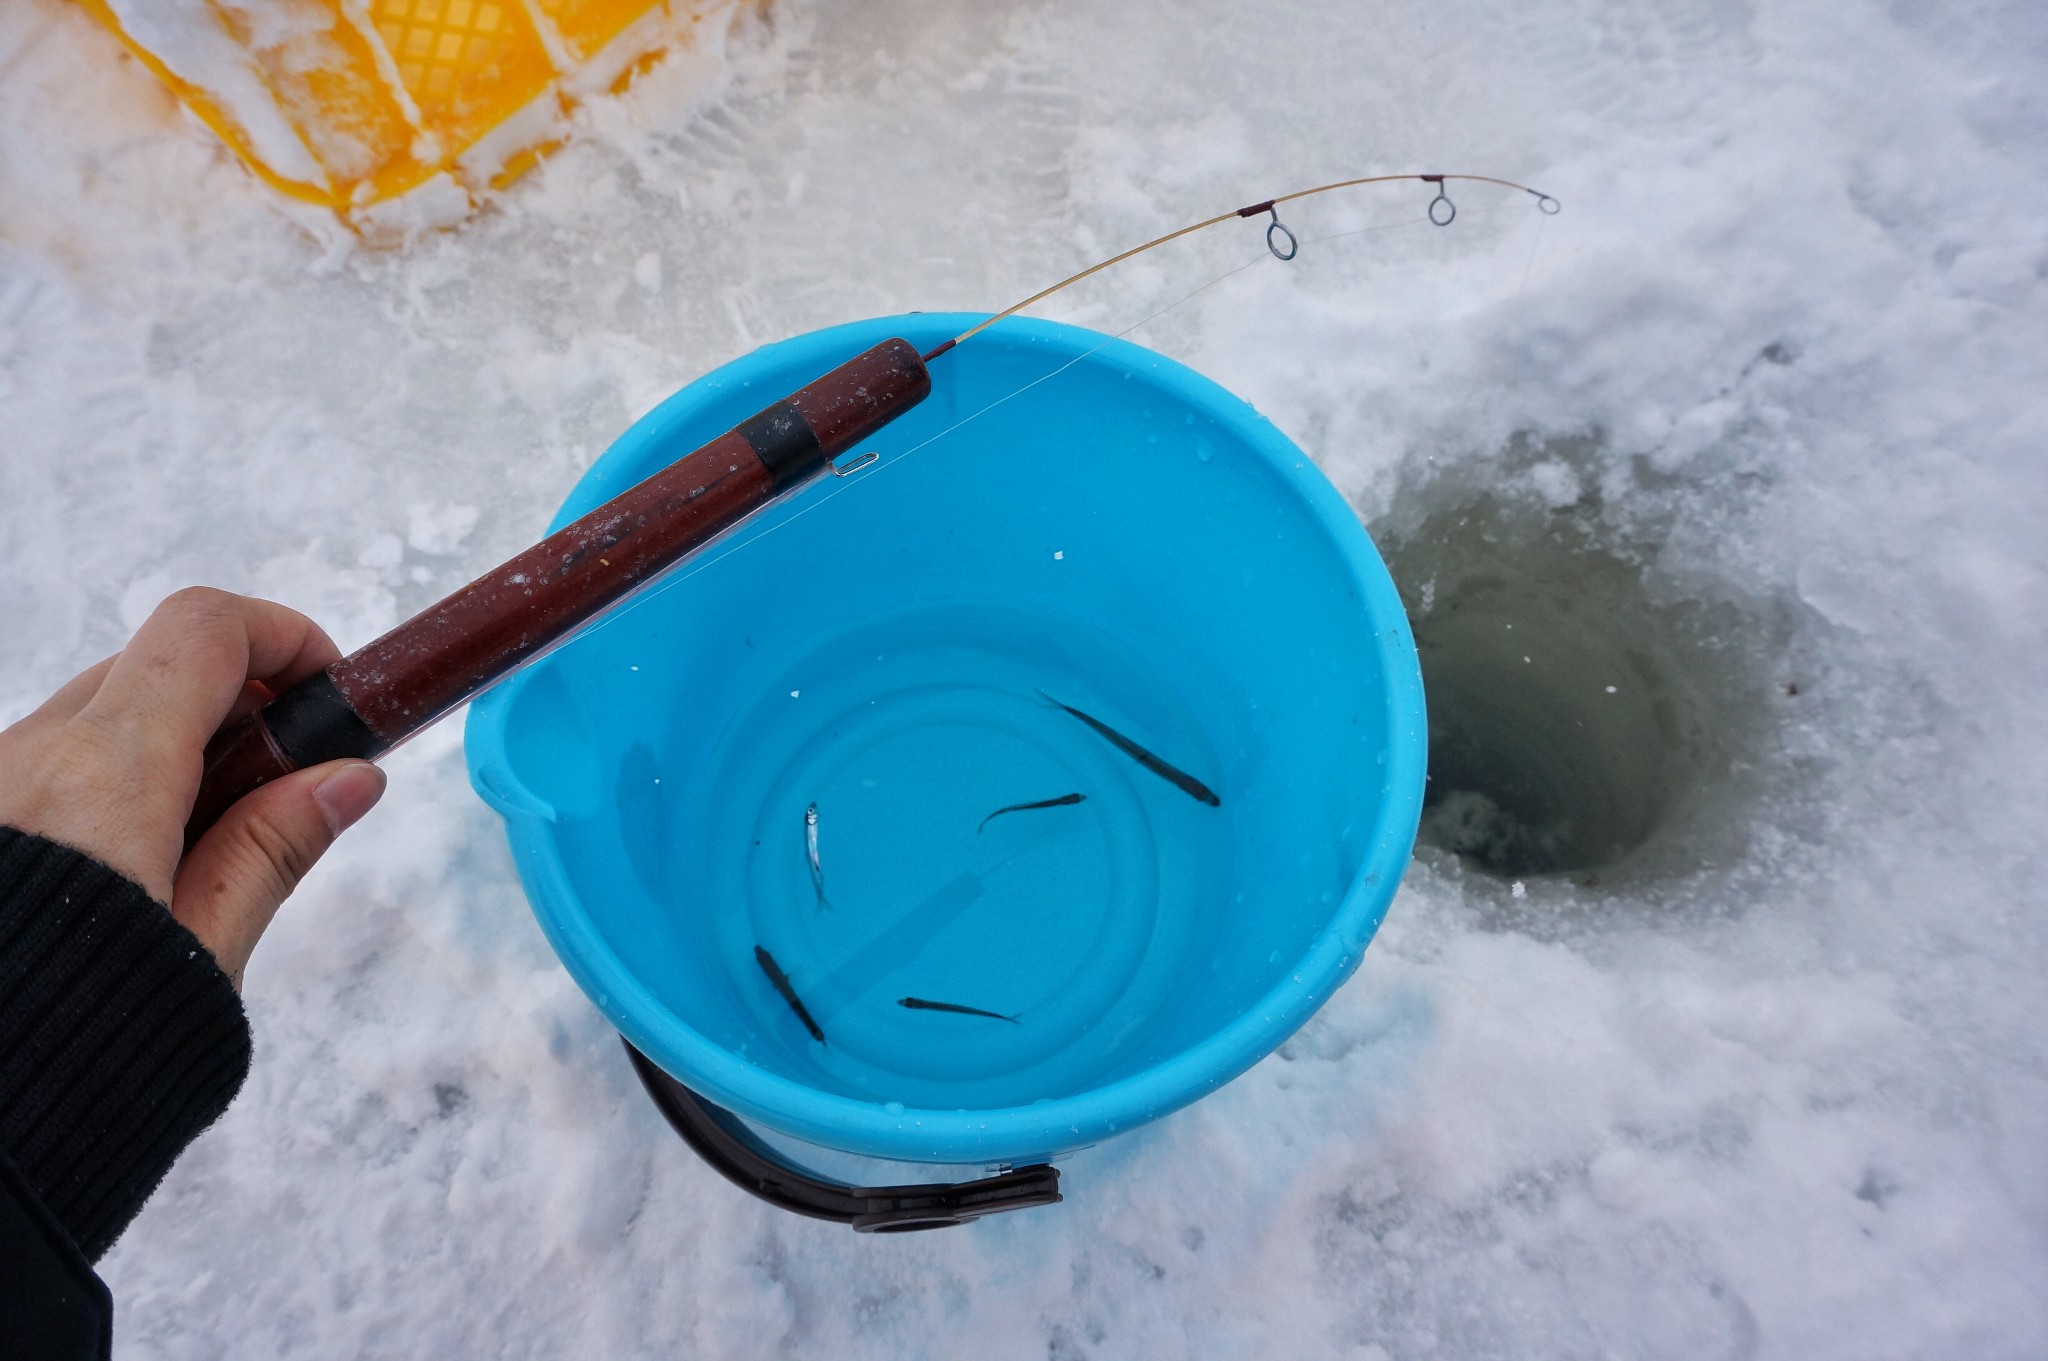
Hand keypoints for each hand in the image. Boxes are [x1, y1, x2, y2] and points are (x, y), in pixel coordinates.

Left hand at [0, 588, 384, 987]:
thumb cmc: (70, 1050)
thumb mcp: (203, 953)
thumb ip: (273, 848)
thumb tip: (347, 777)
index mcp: (111, 772)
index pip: (206, 628)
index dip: (283, 635)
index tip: (331, 692)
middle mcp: (33, 754)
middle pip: (156, 668)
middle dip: (241, 706)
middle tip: (289, 788)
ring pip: (97, 721)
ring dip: (173, 755)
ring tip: (205, 860)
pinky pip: (48, 772)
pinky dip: (111, 792)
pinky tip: (131, 881)